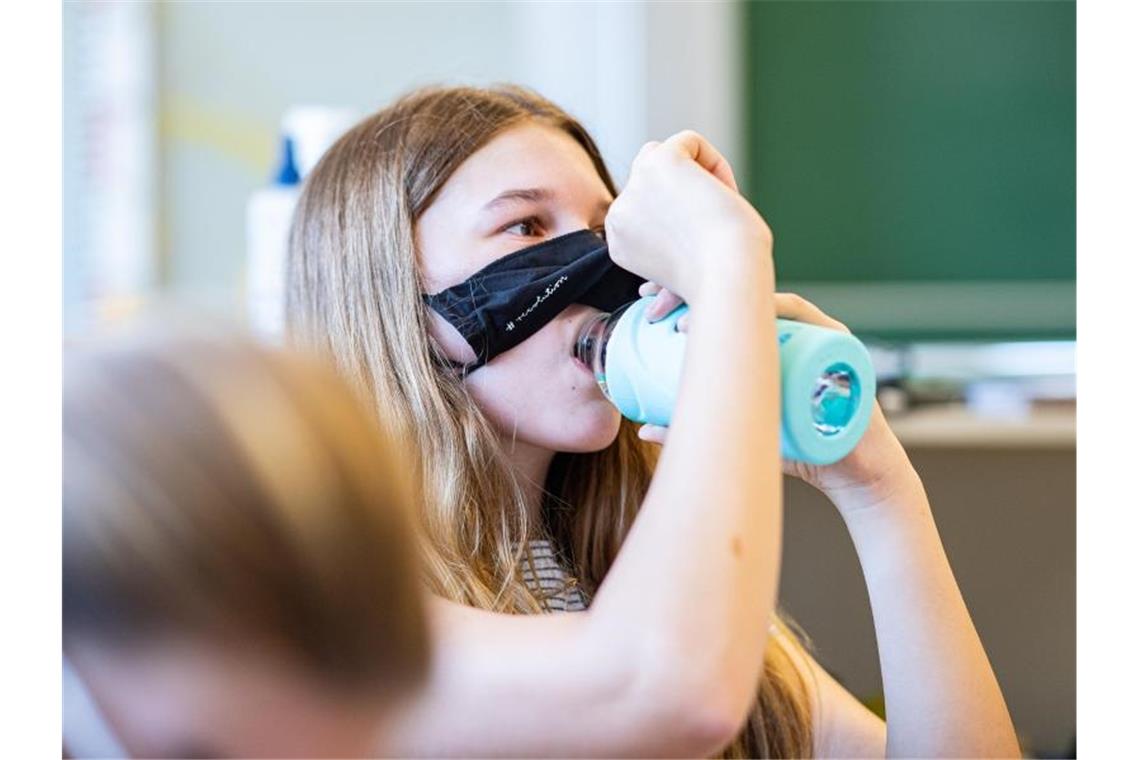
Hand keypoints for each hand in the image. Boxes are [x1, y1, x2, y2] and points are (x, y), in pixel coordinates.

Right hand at [605, 130, 771, 304]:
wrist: (728, 278)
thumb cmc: (718, 279)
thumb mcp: (678, 265)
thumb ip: (662, 241)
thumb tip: (652, 244)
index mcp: (619, 242)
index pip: (645, 206)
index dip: (681, 217)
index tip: (701, 247)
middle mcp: (619, 215)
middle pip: (650, 178)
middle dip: (685, 194)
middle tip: (713, 226)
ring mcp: (634, 187)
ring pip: (664, 155)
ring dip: (697, 176)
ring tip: (717, 207)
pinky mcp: (658, 163)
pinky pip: (688, 141)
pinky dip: (715, 163)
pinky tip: (722, 194)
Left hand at [638, 293, 922, 518]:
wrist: (852, 475)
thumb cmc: (800, 448)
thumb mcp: (740, 432)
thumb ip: (697, 425)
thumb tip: (642, 428)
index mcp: (763, 339)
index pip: (720, 303)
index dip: (682, 291)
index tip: (645, 297)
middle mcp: (788, 328)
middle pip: (738, 293)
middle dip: (693, 287)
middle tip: (654, 305)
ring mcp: (815, 332)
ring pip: (766, 301)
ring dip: (725, 301)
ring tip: (684, 322)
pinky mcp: (840, 345)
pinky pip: (810, 319)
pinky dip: (779, 311)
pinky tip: (748, 313)